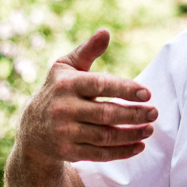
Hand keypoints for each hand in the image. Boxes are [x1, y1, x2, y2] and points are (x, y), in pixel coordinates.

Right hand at [18, 29, 156, 163]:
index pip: (100, 85)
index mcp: (67, 84)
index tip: (147, 93)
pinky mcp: (68, 152)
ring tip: (150, 128)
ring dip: (131, 134)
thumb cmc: (57, 91)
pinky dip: (122, 152)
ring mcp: (65, 132)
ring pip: (105, 136)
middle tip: (154, 112)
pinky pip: (100, 154)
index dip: (125, 89)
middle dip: (134, 114)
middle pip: (106, 113)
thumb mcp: (66, 67)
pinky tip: (139, 145)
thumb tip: (105, 32)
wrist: (32, 129)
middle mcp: (64, 109)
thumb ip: (87, 50)